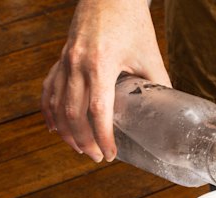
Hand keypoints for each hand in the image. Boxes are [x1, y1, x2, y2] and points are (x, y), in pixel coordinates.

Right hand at [41, 0, 169, 161]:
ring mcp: (66, 60)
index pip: (99, 111)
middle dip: (84, 141)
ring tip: (79, 149)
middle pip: (74, 114)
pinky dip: (49, 111)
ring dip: (66, 132)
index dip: (103, 137)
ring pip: (58, 105)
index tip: (110, 155)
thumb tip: (166, 114)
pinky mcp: (61, 57)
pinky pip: (49, 89)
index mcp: (101, 63)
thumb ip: (158, 85)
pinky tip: (55, 128)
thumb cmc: (132, 20)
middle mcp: (78, 63)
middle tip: (97, 157)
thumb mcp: (150, 55)